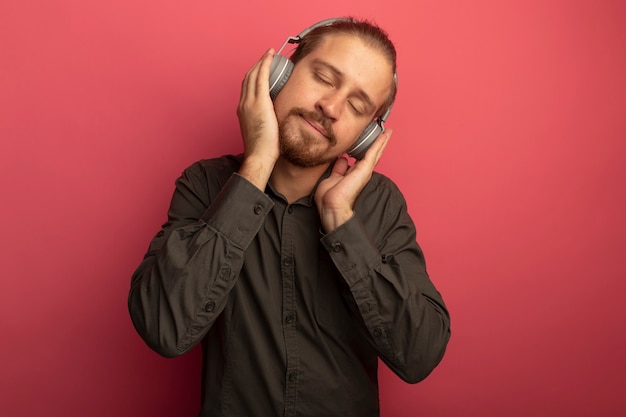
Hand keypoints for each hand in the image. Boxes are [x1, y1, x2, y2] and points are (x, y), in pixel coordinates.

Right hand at [237, 49, 279, 189]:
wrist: (259, 156)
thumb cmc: (264, 149)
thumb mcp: (264, 131)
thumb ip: (267, 122)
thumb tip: (277, 120)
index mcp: (244, 110)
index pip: (247, 87)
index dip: (254, 75)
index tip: (262, 69)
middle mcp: (244, 103)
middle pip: (248, 77)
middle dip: (257, 65)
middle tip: (267, 56)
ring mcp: (250, 102)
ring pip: (253, 75)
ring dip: (261, 62)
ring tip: (270, 54)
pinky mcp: (259, 102)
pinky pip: (261, 77)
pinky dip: (265, 64)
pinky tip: (271, 57)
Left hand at [315, 129, 391, 231]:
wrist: (332, 206)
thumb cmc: (329, 197)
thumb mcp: (331, 178)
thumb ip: (338, 169)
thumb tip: (342, 159)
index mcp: (353, 174)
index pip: (361, 159)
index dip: (365, 149)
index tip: (368, 140)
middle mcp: (361, 172)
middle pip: (372, 155)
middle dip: (378, 144)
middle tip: (385, 133)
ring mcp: (364, 171)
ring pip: (376, 152)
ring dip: (382, 141)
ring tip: (388, 132)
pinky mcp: (365, 169)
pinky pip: (374, 152)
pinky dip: (380, 142)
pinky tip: (386, 134)